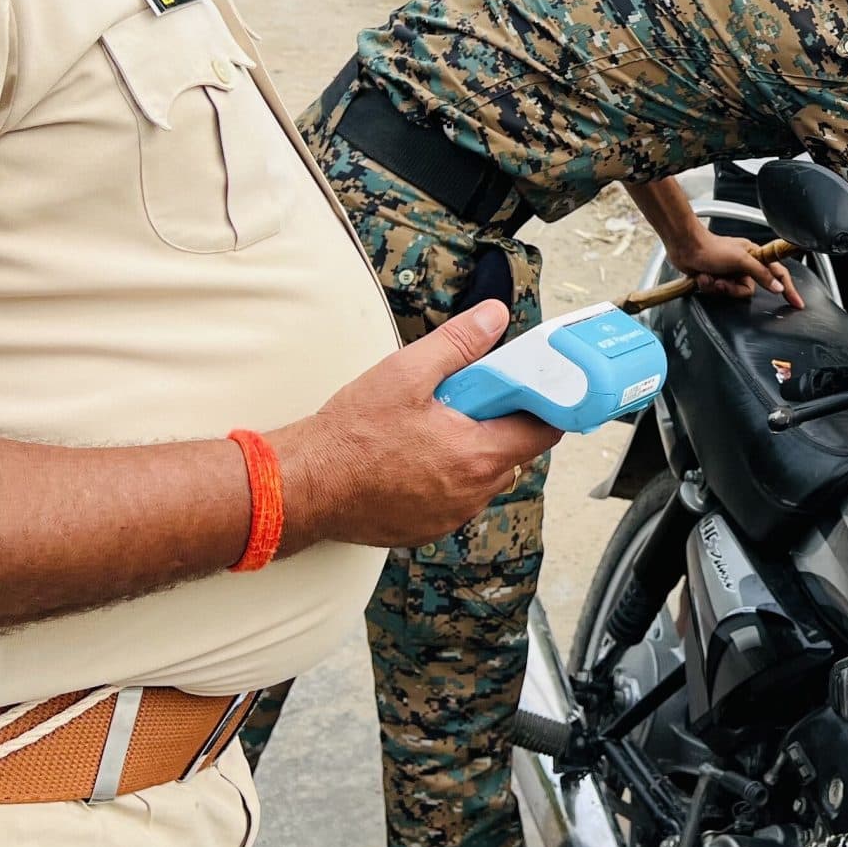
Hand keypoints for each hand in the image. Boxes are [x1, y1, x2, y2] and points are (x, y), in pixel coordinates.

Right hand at [273, 302, 559, 550]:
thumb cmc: (350, 434)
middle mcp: (472, 493)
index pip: (543, 431)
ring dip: (472, 453)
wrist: (304, 485)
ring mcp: (450, 516)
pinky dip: (447, 478)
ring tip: (435, 428)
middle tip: (467, 400)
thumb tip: (495, 317)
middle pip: (515, 453)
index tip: (526, 387)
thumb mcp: (406, 373)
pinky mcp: (426, 529)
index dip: (540, 404)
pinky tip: (415, 458)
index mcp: (478, 454)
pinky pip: (455, 499)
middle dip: (501, 424)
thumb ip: (459, 343)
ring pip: (484, 478)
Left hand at [671, 228, 804, 307]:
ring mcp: (730, 273)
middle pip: (749, 289)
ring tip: (711, 278)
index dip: (788, 289)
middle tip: (723, 283)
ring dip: (719, 287)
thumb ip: (761, 273)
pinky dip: (709, 286)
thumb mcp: (741, 260)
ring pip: (733, 293)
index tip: (797, 303)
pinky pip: (719, 292)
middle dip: (733, 289)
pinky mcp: (716, 279)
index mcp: (754, 256)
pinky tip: (704, 277)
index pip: (778, 273)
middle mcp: (744, 265)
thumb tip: (777, 286)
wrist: (685, 247)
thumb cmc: (711, 247)